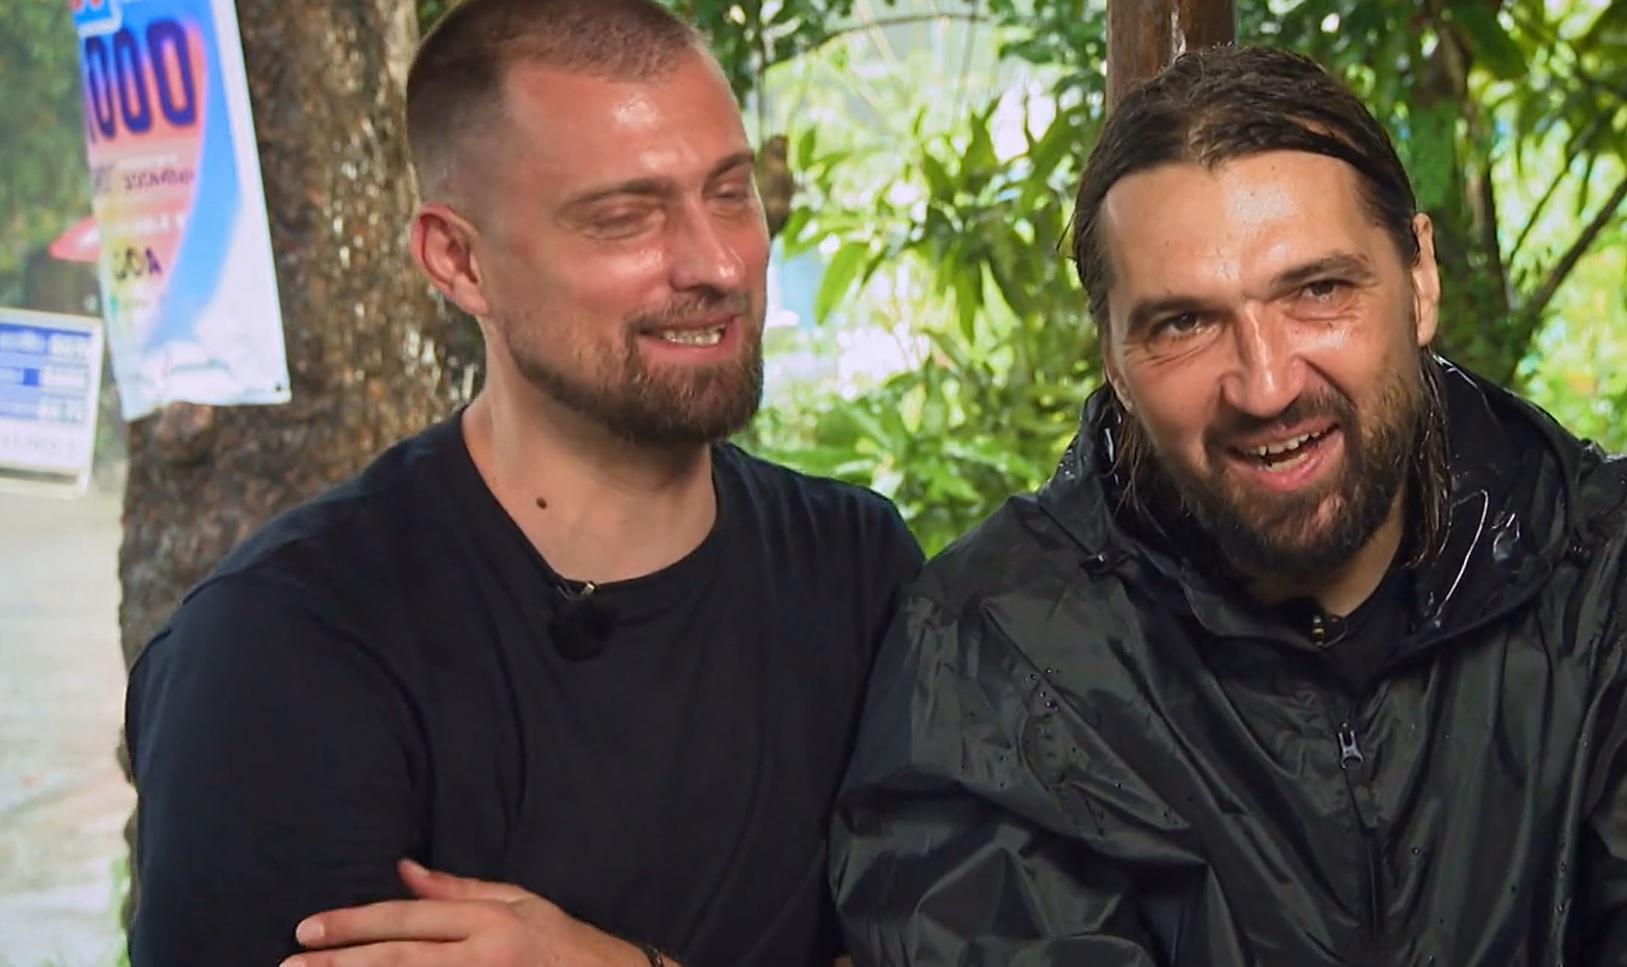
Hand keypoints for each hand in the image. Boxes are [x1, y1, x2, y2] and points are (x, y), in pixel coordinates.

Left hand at [280, 859, 651, 966]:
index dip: (353, 923)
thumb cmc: (561, 943)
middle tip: (288, 965)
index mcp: (490, 923)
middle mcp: (484, 959)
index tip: (307, 928)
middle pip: (397, 960)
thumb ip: (456, 890)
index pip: (407, 919)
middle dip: (338, 962)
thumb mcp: (518, 903)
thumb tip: (400, 869)